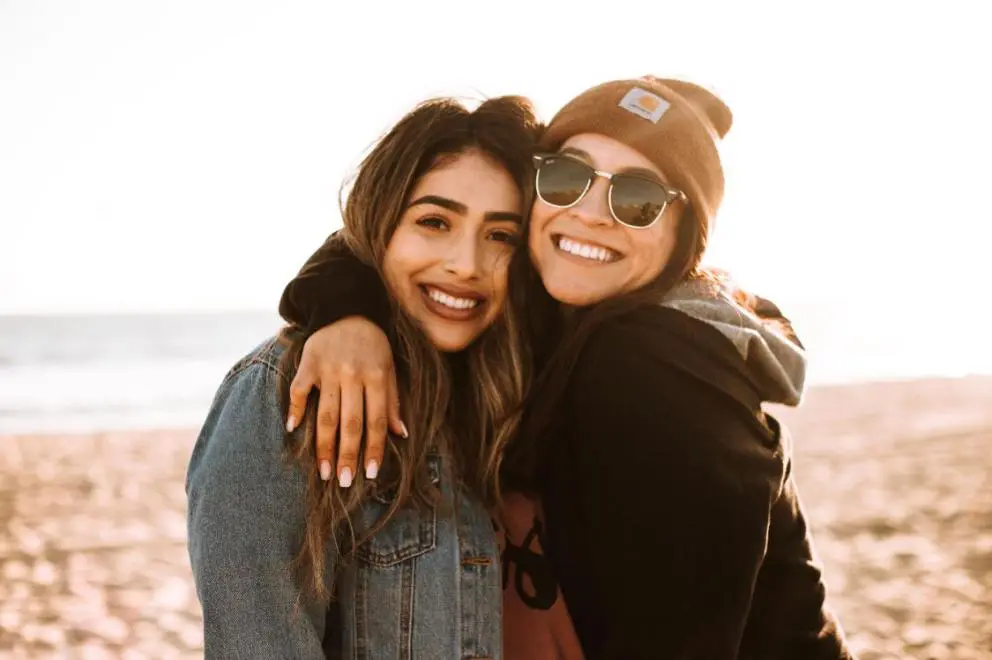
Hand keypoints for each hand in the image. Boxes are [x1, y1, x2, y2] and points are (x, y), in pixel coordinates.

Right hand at [285, 317, 405, 485]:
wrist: (346, 309)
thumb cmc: (372, 344)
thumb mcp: (389, 367)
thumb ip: (393, 400)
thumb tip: (401, 434)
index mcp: (376, 376)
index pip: (376, 420)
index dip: (374, 448)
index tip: (370, 474)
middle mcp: (353, 375)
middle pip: (350, 422)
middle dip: (348, 455)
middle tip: (344, 482)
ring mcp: (328, 369)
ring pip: (325, 414)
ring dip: (323, 445)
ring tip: (323, 471)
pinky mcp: (308, 363)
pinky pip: (298, 390)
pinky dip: (294, 409)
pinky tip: (293, 430)